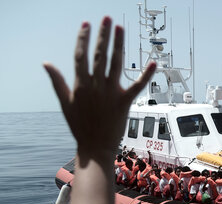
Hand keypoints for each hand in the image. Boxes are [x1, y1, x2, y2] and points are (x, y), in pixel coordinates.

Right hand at [44, 17, 155, 157]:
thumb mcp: (65, 103)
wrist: (95, 147)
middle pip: (99, 55)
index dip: (83, 39)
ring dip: (118, 45)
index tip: (87, 24)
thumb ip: (57, 82)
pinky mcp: (124, 102)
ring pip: (115, 64)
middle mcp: (95, 86)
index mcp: (80, 85)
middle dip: (103, 35)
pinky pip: (137, 86)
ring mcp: (110, 93)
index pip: (81, 56)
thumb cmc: (80, 125)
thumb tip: (47, 63)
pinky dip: (146, 75)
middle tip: (107, 18)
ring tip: (119, 28)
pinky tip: (154, 63)